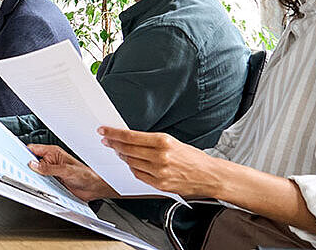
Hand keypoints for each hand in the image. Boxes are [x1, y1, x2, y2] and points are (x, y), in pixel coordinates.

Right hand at [28, 144, 116, 201]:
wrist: (94, 188)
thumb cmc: (86, 175)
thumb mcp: (65, 171)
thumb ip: (48, 168)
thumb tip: (33, 165)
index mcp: (53, 153)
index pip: (33, 149)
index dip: (23, 152)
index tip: (16, 157)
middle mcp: (50, 161)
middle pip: (32, 162)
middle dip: (26, 166)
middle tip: (20, 171)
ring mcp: (51, 172)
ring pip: (35, 173)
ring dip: (32, 177)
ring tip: (28, 180)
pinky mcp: (52, 182)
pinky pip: (40, 182)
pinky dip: (37, 185)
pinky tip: (37, 187)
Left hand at [99, 127, 226, 198]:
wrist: (211, 176)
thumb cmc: (194, 158)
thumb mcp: (174, 142)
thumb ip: (152, 142)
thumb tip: (130, 138)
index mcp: (164, 142)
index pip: (130, 136)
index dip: (113, 133)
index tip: (103, 131)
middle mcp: (161, 157)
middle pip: (127, 149)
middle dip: (113, 144)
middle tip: (106, 140)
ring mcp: (159, 172)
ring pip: (130, 163)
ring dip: (122, 156)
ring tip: (118, 151)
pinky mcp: (160, 184)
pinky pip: (138, 175)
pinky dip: (132, 169)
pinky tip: (131, 164)